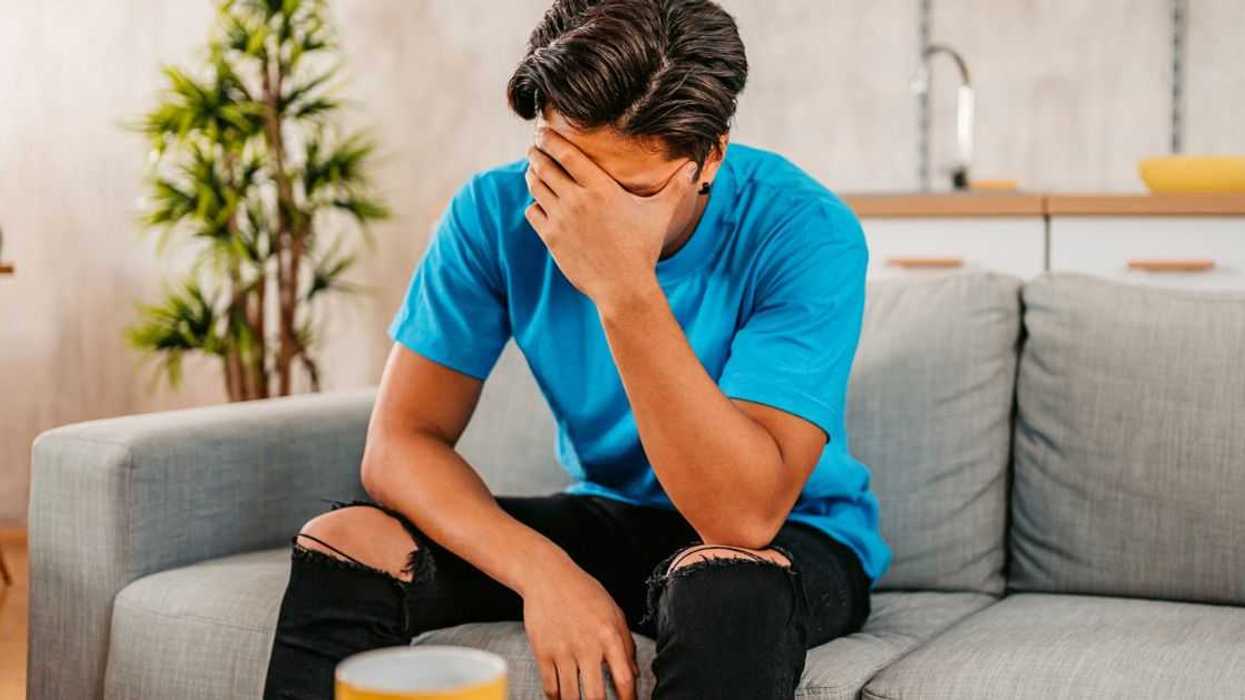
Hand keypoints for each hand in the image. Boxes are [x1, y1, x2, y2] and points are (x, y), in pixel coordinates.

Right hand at [521, 558, 637, 699]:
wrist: (547, 577)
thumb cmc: (584, 593)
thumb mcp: (613, 612)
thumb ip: (626, 644)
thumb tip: (633, 674)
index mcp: (609, 635)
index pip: (624, 679)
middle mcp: (587, 646)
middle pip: (596, 696)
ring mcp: (562, 651)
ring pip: (570, 697)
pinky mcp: (542, 653)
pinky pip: (550, 687)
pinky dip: (557, 699)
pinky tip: (563, 699)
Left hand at [524, 127, 698, 311]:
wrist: (623, 287)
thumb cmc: (643, 249)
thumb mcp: (660, 214)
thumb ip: (675, 187)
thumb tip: (694, 167)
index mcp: (600, 188)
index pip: (566, 153)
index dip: (550, 139)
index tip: (544, 131)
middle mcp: (576, 200)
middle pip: (545, 166)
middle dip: (536, 153)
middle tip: (535, 146)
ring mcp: (561, 219)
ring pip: (536, 187)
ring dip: (532, 175)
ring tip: (533, 169)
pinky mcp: (551, 239)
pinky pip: (533, 212)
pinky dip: (534, 204)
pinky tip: (540, 202)